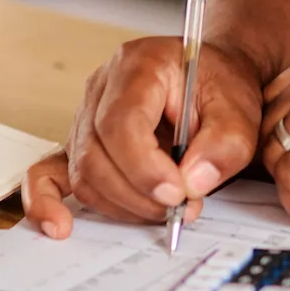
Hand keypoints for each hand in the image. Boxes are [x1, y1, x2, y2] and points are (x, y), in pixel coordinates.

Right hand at [24, 36, 262, 237]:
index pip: (121, 122)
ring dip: (123, 204)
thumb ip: (224, 143)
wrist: (210, 78)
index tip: (176, 194)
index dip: (145, 167)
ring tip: (166, 210)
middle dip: (139, 194)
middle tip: (181, 208)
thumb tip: (193, 183)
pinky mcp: (81, 144)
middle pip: (96, 154)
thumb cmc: (218, 86)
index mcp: (138, 66)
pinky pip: (50, 174)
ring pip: (84, 174)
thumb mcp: (240, 108)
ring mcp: (85, 117)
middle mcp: (102, 89)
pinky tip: (59, 225)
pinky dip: (49, 201)